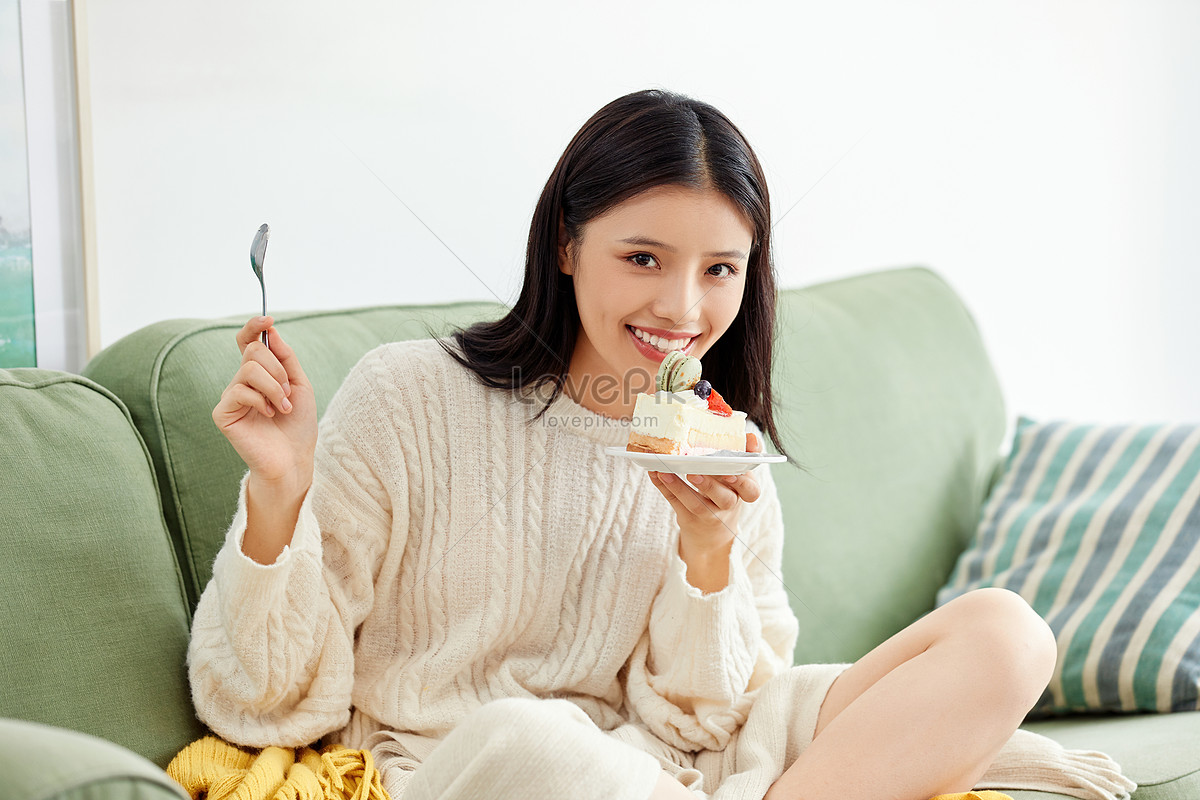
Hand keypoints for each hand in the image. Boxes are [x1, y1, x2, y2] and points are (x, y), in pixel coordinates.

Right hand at [212, 316, 316, 496]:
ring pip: (249, 369)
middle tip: (288, 393)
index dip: (253, 326)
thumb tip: (271, 329)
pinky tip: (269, 415)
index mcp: (259, 373)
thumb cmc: (298, 425)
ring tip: (283, 407)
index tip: (268, 318)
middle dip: (278, 369)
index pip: (247, 341)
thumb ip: (286, 357)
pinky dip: (261, 401)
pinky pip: (239, 390)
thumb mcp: (300, 385)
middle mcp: (241, 381)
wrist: (294, 458)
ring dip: (274, 387)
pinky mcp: (222, 412)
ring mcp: (230, 396)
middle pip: (254, 351)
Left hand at [648, 432, 763, 558]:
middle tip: (695, 472)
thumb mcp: (737, 477)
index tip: (731, 472)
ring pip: (696, 504)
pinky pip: (676, 504)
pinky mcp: (689, 520)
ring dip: (680, 487)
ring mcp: (708, 516)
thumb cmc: (725, 492)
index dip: (744, 482)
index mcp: (743, 492)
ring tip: (666, 472)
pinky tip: (656, 473)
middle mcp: (728, 505)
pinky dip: (665, 488)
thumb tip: (749, 434)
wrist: (711, 534)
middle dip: (710, 485)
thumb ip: (742, 455)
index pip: (751, 490)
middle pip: (724, 499)